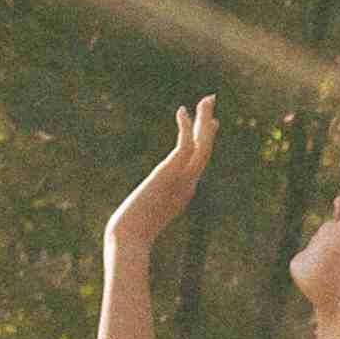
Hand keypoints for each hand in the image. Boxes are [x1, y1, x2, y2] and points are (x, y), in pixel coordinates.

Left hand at [107, 99, 216, 255]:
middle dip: (209, 124)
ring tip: (207, 98)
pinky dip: (185, 128)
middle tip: (211, 100)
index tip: (209, 123)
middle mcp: (188, 185)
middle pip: (206, 150)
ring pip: (202, 145)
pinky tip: (182, 111)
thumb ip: (146, 211)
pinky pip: (184, 146)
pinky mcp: (169, 173)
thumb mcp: (142, 219)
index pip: (199, 161)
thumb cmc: (131, 235)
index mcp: (184, 193)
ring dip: (204, 119)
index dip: (205, 140)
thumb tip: (135, 215)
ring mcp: (182, 180)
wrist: (129, 240)